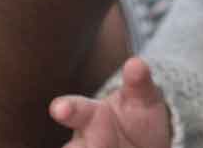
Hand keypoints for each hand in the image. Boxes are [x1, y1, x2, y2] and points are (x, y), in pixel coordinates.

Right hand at [49, 57, 172, 147]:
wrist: (143, 141)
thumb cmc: (137, 115)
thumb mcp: (143, 97)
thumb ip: (138, 82)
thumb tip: (135, 64)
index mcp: (91, 116)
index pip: (77, 111)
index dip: (69, 109)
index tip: (59, 107)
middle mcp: (82, 143)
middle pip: (75, 147)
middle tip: (66, 120)